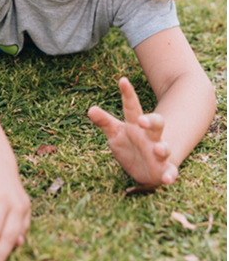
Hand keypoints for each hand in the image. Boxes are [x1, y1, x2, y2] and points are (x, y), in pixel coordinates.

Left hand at [88, 77, 178, 191]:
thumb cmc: (131, 145)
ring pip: (164, 147)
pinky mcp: (164, 169)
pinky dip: (170, 175)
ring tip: (159, 149)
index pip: (131, 108)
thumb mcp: (116, 133)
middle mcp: (150, 136)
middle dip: (151, 121)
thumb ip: (105, 122)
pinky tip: (168, 180)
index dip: (127, 94)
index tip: (122, 80)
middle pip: (155, 123)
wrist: (149, 166)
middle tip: (143, 120)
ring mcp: (159, 152)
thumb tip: (90, 109)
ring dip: (163, 148)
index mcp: (136, 125)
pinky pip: (170, 172)